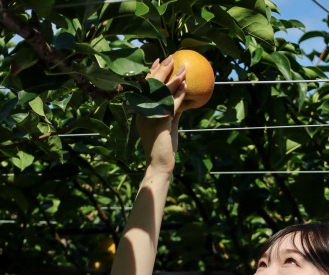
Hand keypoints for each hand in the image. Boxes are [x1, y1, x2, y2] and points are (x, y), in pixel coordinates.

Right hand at [136, 56, 187, 173]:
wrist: (159, 163)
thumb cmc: (163, 146)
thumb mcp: (166, 125)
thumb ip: (171, 111)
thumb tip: (181, 99)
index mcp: (142, 110)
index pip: (145, 87)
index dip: (151, 72)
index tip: (157, 60)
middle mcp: (143, 110)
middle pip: (152, 85)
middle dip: (162, 69)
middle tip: (171, 57)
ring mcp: (151, 115)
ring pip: (163, 92)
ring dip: (174, 78)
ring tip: (183, 67)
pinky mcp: (160, 121)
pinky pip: (172, 104)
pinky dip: (180, 94)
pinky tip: (187, 86)